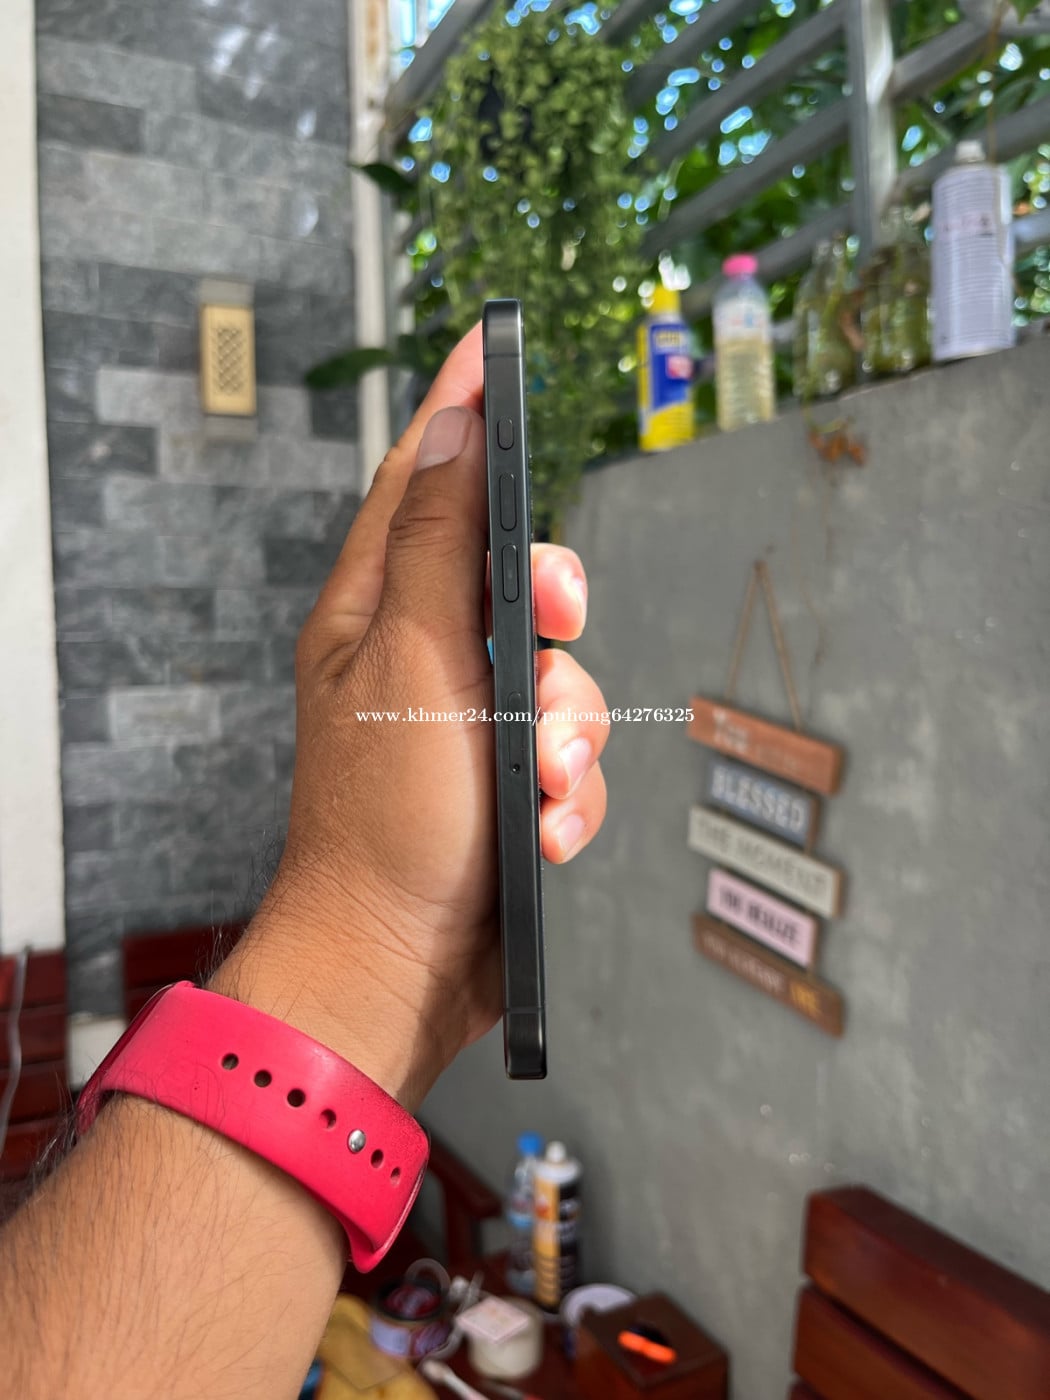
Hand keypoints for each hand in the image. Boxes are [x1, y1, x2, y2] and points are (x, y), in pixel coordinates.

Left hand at [213, 325, 608, 1106]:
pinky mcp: (508, 784)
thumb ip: (440, 547)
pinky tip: (547, 832)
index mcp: (377, 613)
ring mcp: (469, 725)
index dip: (459, 416)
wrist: (401, 966)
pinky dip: (570, 793)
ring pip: (562, 678)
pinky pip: (570, 758)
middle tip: (553, 628)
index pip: (421, 485)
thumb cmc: (389, 820)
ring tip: (545, 784)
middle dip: (552, 610)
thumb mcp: (414, 664)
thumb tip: (449, 437)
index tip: (491, 350)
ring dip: (571, 731)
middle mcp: (423, 657)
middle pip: (515, 577)